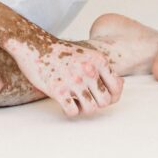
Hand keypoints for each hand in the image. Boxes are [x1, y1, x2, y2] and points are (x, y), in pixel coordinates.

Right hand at [8, 37, 122, 117]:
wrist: (36, 46)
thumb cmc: (62, 53)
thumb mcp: (88, 55)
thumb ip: (104, 69)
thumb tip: (121, 84)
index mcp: (98, 61)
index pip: (117, 88)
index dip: (111, 96)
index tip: (100, 94)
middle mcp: (89, 71)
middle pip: (105, 101)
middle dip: (97, 103)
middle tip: (86, 98)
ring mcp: (74, 81)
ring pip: (91, 109)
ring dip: (84, 108)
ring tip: (75, 101)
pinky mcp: (59, 90)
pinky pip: (73, 112)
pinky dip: (71, 111)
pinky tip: (65, 102)